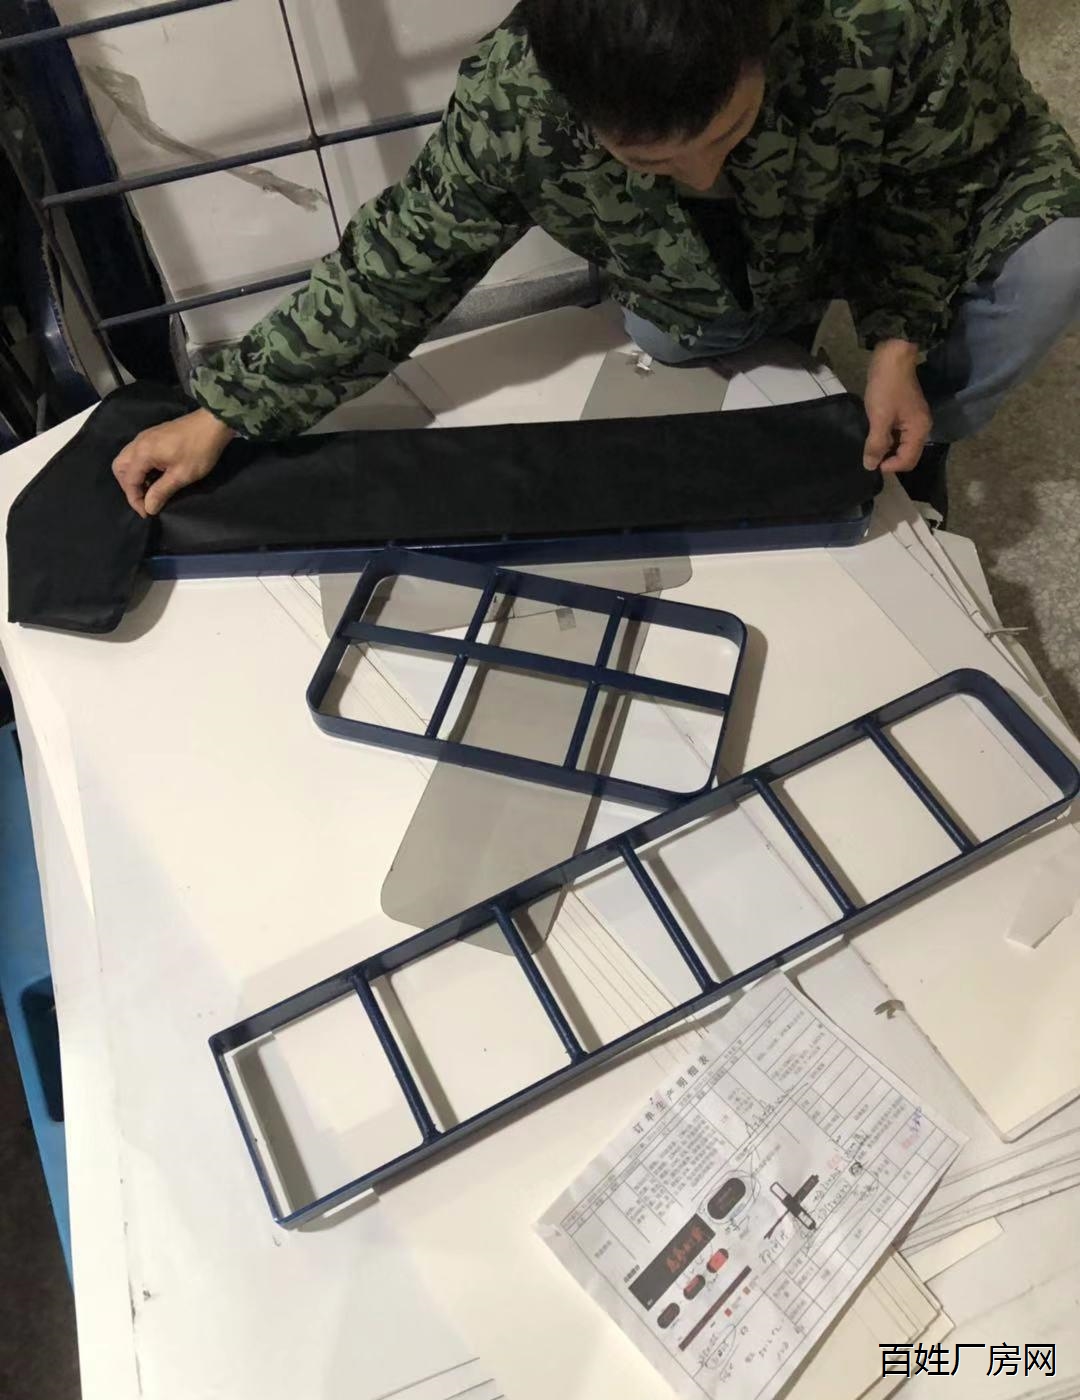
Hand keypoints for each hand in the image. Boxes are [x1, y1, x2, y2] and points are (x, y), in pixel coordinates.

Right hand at [112, 408, 235, 516]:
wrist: (213, 423)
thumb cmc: (199, 450)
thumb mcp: (181, 475)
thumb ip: (161, 492)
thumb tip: (148, 507)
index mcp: (142, 453)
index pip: (129, 480)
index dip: (135, 500)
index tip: (146, 513)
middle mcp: (138, 442)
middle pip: (120, 468)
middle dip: (129, 487)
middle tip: (143, 500)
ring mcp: (144, 437)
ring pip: (127, 459)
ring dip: (133, 477)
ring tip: (149, 490)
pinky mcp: (153, 435)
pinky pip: (136, 453)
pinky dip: (139, 467)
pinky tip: (153, 476)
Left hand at [862, 340, 932, 473]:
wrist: (892, 356)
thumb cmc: (887, 387)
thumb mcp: (879, 417)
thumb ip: (876, 443)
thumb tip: (870, 466)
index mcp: (919, 430)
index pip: (908, 461)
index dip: (890, 466)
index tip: (871, 462)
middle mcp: (921, 428)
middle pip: (907, 455)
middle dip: (889, 459)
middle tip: (869, 455)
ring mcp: (914, 421)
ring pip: (901, 445)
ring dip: (887, 449)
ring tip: (870, 446)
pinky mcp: (906, 414)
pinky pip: (898, 434)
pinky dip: (887, 438)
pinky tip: (874, 435)